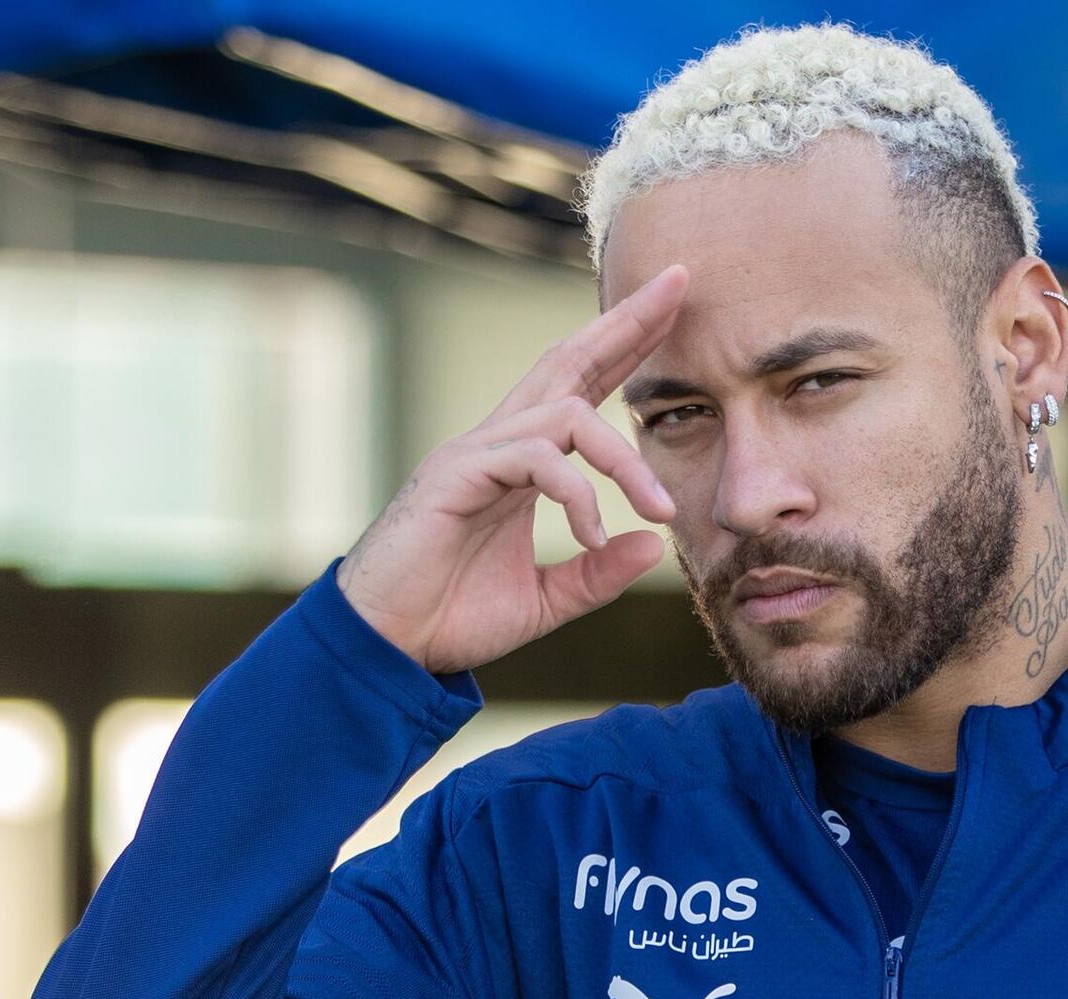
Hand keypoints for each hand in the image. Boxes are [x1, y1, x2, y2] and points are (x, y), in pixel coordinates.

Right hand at [335, 265, 687, 672]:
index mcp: (520, 462)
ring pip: (568, 416)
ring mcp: (473, 453)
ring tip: (661, 509)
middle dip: (626, 320)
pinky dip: (577, 496)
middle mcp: (497, 442)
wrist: (386, 647)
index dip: (626, 345)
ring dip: (624, 461)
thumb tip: (652, 545)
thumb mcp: (546, 599)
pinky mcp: (455, 474)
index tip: (674, 308)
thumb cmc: (452, 616)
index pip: (582, 386)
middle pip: (569, 359)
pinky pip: (536, 461)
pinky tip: (591, 538)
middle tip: (681, 280)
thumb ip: (596, 572)